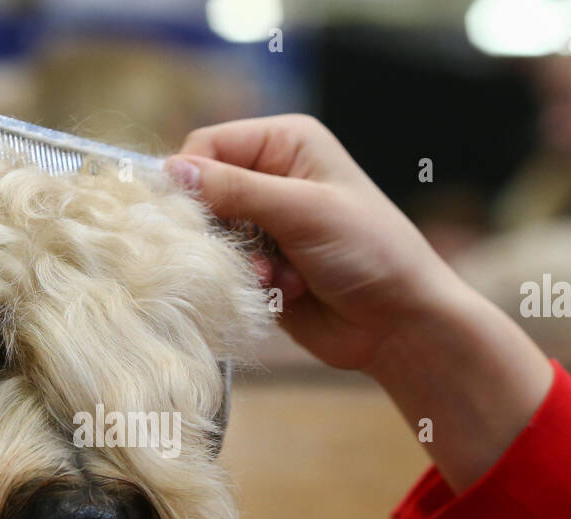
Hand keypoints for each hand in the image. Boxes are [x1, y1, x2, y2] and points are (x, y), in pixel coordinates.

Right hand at [167, 115, 554, 491]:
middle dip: (219, 230)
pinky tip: (287, 293)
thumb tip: (170, 171)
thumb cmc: (370, 251)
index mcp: (285, 143)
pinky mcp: (263, 267)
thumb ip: (236, 190)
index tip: (188, 217)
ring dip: (239, 263)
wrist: (400, 323)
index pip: (206, 147)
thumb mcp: (303, 211)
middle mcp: (272, 177)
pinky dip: (250, 285)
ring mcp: (266, 225)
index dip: (190, 180)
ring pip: (211, 238)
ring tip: (277, 278)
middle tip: (248, 253)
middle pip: (202, 195)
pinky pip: (227, 271)